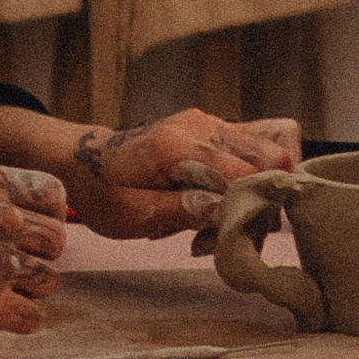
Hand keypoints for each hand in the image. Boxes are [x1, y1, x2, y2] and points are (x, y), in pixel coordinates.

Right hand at [0, 161, 67, 343]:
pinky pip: (32, 317)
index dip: (47, 216)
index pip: (51, 194)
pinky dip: (16, 320)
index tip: (35, 231)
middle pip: (55, 240)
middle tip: (8, 267)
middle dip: (37, 256)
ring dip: (27, 290)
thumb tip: (15, 218)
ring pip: (48, 280)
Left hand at [63, 110, 301, 246]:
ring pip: (275, 151)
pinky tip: (224, 203)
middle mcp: (201, 125)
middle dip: (262, 202)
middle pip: (274, 156)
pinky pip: (262, 147)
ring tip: (219, 222)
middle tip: (224, 233)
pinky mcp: (218, 130)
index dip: (251, 207)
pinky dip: (255, 180)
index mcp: (175, 145)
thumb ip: (179, 210)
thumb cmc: (102, 190)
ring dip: (259, 193)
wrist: (84, 161)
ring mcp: (213, 123)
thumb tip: (225, 210)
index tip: (229, 236)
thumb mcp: (129, 213)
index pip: (246, 170)